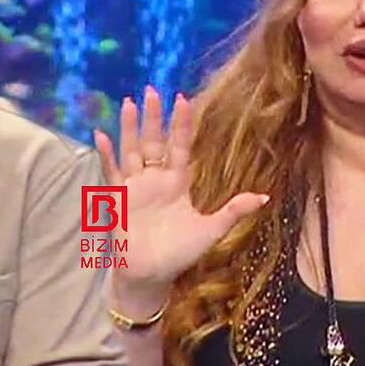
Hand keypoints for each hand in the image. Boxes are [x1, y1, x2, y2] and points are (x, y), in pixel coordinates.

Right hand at [94, 86, 269, 315]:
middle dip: (153, 117)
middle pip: (153, 141)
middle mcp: (155, 178)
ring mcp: (135, 186)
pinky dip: (106, 155)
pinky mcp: (118, 197)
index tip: (183, 99)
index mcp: (177, 182)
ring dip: (129, 127)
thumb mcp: (210, 230)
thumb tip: (264, 196)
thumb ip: (232, 211)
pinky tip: (100, 135)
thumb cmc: (179, 254)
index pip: (179, 146)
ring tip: (128, 102)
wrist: (150, 276)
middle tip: (152, 90)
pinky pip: (111, 171)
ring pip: (132, 149)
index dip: (181, 124)